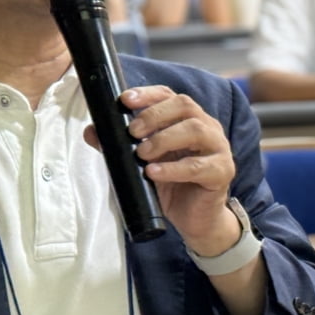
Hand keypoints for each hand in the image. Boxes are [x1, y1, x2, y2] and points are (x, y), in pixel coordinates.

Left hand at [83, 85, 237, 251]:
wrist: (195, 219)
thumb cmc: (172, 185)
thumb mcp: (142, 163)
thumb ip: (120, 146)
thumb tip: (92, 132)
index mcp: (188, 119)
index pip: (169, 95)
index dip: (148, 94)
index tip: (125, 100)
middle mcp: (207, 127)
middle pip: (184, 105)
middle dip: (154, 115)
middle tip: (132, 132)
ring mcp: (218, 148)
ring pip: (195, 130)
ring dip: (164, 138)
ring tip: (142, 153)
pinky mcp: (222, 172)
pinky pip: (199, 166)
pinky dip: (173, 168)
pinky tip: (154, 173)